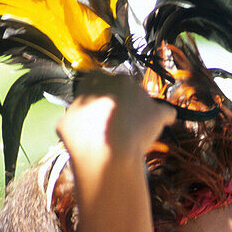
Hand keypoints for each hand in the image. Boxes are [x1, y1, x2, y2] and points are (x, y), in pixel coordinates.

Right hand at [56, 73, 172, 175]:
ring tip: (131, 134)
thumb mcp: (67, 121)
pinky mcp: (157, 112)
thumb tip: (75, 121)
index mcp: (96, 79)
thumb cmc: (82, 136)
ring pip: (141, 101)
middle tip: (113, 123)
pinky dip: (163, 119)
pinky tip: (160, 127)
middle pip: (122, 88)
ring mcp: (141, 94)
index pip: (96, 80)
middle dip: (119, 102)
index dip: (97, 96)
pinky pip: (165, 113)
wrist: (107, 152)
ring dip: (137, 112)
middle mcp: (120, 80)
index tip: (95, 111)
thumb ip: (76, 115)